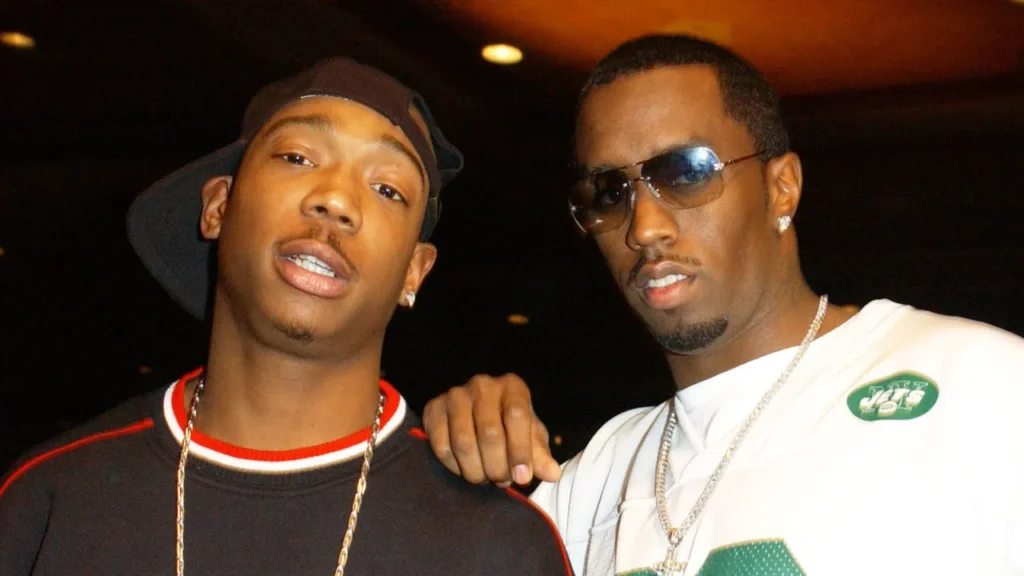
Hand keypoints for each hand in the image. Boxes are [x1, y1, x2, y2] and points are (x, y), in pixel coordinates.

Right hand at [423, 373, 561, 485]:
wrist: (476, 414)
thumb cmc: (511, 427)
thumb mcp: (530, 437)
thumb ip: (540, 455)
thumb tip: (552, 474)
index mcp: (512, 387)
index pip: (516, 416)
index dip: (520, 450)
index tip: (522, 478)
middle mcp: (482, 385)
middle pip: (489, 432)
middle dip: (497, 466)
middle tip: (502, 482)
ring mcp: (455, 395)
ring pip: (463, 442)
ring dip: (475, 470)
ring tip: (485, 477)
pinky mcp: (432, 409)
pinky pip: (441, 446)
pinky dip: (454, 466)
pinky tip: (465, 468)